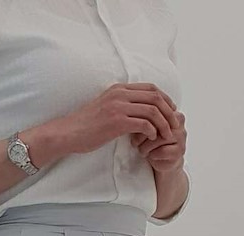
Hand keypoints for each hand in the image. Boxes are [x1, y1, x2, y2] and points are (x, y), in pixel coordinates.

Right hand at [51, 83, 181, 155]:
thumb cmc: (85, 126)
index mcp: (119, 89)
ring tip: (167, 134)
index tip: (171, 111)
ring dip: (163, 123)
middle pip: (155, 96)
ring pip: (152, 110)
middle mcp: (120, 94)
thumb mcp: (104, 108)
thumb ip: (120, 105)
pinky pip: (144, 123)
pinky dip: (152, 131)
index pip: (150, 88)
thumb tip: (135, 112)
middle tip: (174, 123)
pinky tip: (152, 138)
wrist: (69, 133)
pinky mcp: (117, 122)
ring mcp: (119, 107)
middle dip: (169, 110)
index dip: (165, 98)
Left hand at [131, 109, 186, 174]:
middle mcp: (178, 122)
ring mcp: (181, 136)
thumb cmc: (153, 142)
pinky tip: (150, 156)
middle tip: (135, 143)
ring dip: (145, 147)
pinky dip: (152, 155)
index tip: (133, 131)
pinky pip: (161, 151)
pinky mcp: (179, 150)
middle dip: (142, 135)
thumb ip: (144, 119)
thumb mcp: (146, 128)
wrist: (163, 160)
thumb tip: (132, 117)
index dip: (141, 122)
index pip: (154, 113)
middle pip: (156, 125)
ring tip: (142, 150)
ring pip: (158, 139)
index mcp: (170, 112)